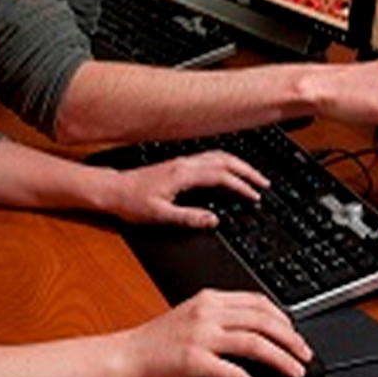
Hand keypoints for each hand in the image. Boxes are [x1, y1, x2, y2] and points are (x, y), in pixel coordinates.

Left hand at [103, 151, 268, 227]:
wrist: (113, 190)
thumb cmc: (132, 202)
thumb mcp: (160, 216)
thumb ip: (189, 218)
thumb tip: (213, 220)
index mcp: (184, 174)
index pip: (221, 177)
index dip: (241, 186)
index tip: (254, 196)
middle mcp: (185, 164)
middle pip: (225, 160)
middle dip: (247, 171)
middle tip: (264, 183)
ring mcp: (183, 162)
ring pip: (219, 156)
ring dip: (239, 165)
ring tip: (253, 176)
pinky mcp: (179, 164)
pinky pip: (210, 158)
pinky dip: (226, 163)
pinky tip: (229, 170)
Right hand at [117, 289, 310, 376]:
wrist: (125, 357)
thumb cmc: (156, 342)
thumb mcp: (192, 317)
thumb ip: (222, 318)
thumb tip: (258, 330)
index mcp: (209, 299)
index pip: (258, 301)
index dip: (283, 318)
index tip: (296, 334)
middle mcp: (207, 312)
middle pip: (263, 321)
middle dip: (291, 339)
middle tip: (305, 356)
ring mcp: (200, 336)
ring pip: (254, 343)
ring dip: (280, 359)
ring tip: (295, 372)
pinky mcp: (193, 360)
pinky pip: (230, 371)